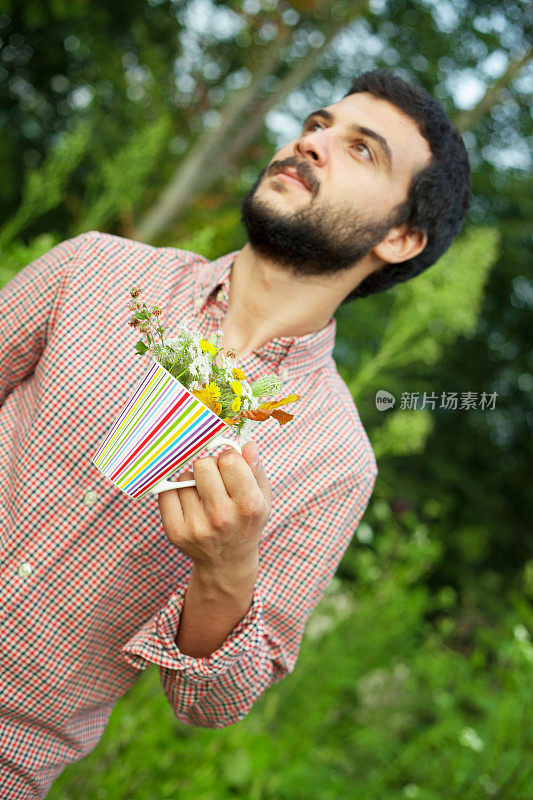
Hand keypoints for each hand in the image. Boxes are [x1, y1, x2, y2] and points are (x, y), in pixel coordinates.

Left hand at [157, 441, 271, 576]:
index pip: (229, 460)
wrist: (227, 562)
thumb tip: (247, 444)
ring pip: (184, 477)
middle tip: (215, 480)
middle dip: (209, 466)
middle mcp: (222, 517)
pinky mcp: (175, 532)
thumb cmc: (245, 522)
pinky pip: (166, 492)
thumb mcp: (262, 498)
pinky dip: (176, 492)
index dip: (229, 458)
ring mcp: (197, 526)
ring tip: (204, 497)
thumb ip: (256, 469)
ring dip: (193, 481)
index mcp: (248, 506)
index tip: (231, 467)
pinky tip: (189, 503)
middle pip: (203, 465)